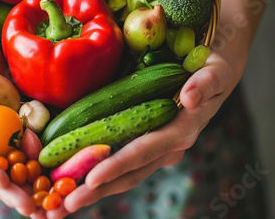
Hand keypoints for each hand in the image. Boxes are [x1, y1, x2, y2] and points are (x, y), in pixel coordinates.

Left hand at [35, 50, 237, 218]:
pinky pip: (117, 164)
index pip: (142, 152)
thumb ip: (206, 84)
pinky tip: (71, 183)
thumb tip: (191, 98)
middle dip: (94, 191)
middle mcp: (165, 148)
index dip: (116, 166)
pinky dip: (94, 176)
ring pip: (119, 175)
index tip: (90, 180)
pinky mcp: (143, 145)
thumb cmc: (212, 69)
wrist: (212, 75)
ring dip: (90, 191)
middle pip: (126, 174)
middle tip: (62, 206)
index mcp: (179, 133)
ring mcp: (153, 150)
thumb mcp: (215, 71)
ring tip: (59, 206)